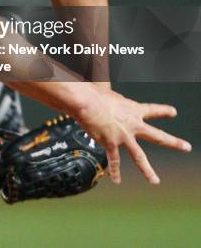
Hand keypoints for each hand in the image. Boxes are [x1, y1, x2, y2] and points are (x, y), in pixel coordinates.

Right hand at [75, 89, 191, 184]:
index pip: (152, 110)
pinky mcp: (112, 144)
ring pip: (139, 157)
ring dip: (148, 171)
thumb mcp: (108, 93)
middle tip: (186, 147)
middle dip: (174, 142)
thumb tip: (107, 97)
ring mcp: (124, 136)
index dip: (163, 111)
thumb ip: (112, 100)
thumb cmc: (94, 94)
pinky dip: (115, 171)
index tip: (173, 112)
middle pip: (157, 136)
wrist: (87, 103)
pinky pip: (114, 161)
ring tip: (155, 181)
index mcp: (132, 109)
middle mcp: (133, 124)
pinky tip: (116, 180)